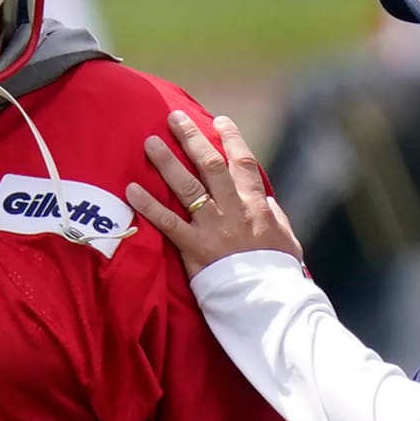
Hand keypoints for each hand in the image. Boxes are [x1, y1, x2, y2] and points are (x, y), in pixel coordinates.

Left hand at [126, 111, 302, 277]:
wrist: (268, 303)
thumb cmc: (279, 273)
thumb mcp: (287, 240)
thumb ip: (275, 216)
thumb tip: (266, 200)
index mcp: (257, 205)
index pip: (243, 163)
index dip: (231, 138)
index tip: (219, 120)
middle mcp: (234, 209)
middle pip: (210, 165)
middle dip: (192, 139)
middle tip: (174, 118)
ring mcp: (213, 228)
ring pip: (187, 187)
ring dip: (167, 162)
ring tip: (150, 142)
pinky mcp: (195, 249)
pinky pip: (168, 223)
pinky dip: (148, 205)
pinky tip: (132, 189)